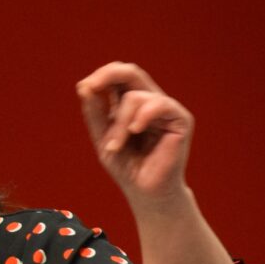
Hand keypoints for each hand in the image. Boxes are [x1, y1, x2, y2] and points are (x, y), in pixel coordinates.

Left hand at [77, 62, 193, 206]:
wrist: (145, 192)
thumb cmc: (126, 167)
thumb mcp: (103, 138)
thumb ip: (95, 113)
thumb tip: (84, 86)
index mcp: (131, 103)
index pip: (118, 77)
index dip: (101, 75)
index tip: (84, 87)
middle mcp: (150, 101)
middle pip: (131, 71)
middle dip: (108, 75)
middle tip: (91, 86)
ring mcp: (166, 109)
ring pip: (136, 96)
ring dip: (119, 122)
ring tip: (115, 146)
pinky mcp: (180, 119)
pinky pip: (158, 104)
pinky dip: (140, 117)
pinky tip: (134, 131)